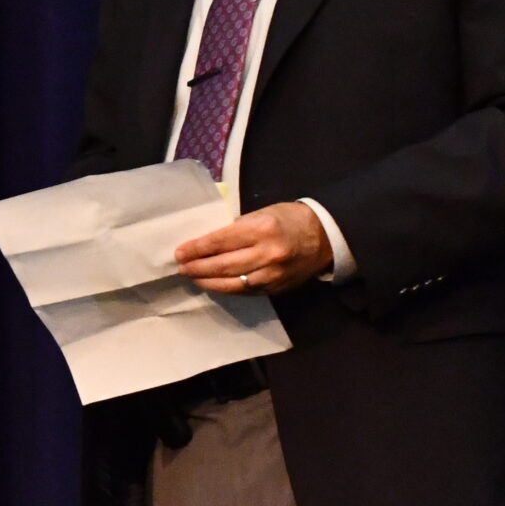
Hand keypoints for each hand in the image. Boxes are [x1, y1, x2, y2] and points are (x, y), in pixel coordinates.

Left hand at [174, 202, 331, 294]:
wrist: (324, 237)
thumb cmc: (288, 219)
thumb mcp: (262, 213)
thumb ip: (237, 228)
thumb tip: (207, 243)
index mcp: (261, 229)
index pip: (220, 241)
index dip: (197, 249)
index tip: (180, 252)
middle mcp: (267, 254)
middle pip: (223, 265)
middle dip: (197, 267)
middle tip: (181, 267)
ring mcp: (272, 275)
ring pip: (232, 283)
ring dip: (208, 282)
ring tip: (193, 277)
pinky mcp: (276, 288)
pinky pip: (245, 292)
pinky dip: (227, 289)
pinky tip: (214, 284)